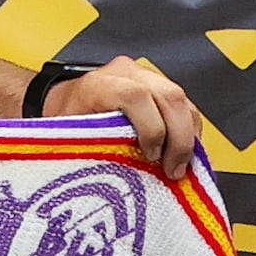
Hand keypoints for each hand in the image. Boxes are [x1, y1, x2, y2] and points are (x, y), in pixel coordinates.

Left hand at [35, 53, 204, 179]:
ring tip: (179, 166)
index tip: (151, 156)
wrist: (66, 99)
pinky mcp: (159, 85)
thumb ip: (98, 150)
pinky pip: (185, 105)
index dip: (151, 128)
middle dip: (179, 139)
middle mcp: (125, 73)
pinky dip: (188, 131)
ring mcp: (145, 75)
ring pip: (182, 100)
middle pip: (168, 96)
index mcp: (99, 84)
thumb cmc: (66, 120)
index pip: (136, 96)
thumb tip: (120, 182)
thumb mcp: (72, 137)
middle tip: (173, 171)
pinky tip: (182, 153)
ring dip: (188, 137)